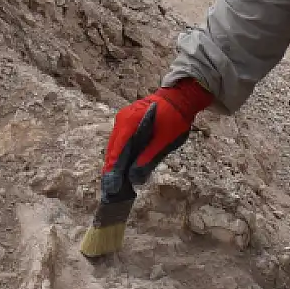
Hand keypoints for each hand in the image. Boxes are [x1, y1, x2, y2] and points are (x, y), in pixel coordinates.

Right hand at [100, 80, 214, 202]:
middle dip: (111, 169)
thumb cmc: (174, 118)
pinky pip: (121, 141)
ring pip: (115, 145)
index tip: (111, 186)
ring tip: (113, 183)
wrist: (180, 97)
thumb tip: (134, 178)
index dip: (113, 169)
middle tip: (109, 190)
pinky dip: (120, 155)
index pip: (117, 150)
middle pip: (112, 148)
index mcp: (129, 122)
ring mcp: (123, 119)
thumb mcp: (164, 141)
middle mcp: (122, 119)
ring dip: (114, 163)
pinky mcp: (127, 122)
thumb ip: (148, 158)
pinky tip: (121, 168)